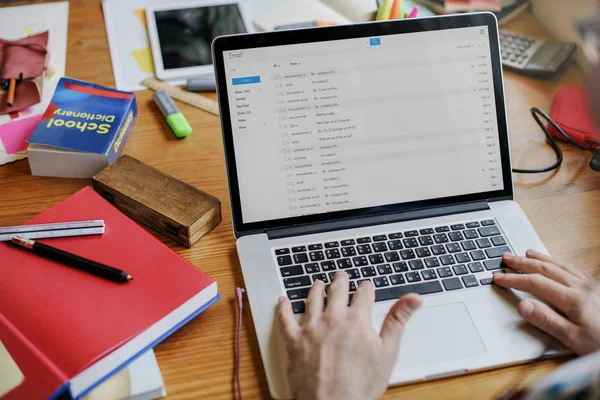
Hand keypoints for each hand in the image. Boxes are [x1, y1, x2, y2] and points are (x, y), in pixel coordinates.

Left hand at [277, 273, 421, 399]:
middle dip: (341, 281)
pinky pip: (284, 317)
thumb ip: (398, 320)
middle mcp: (332, 318)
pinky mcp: (293, 340)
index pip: (364, 293)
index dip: (367, 288)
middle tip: (341, 276)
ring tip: (317, 284)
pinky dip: (283, 307)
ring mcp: (310, 327)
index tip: (367, 286)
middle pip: (337, 290)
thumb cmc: (361, 385)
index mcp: (357, 319)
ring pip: (312, 298)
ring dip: (316, 288)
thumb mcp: (388, 352)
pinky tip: (283, 301)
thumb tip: (413, 298)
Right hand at [494, 249, 599, 354]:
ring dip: (540, 259)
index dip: (513, 279)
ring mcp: (590, 285)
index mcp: (572, 299)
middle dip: (523, 263)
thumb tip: (522, 305)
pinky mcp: (597, 288)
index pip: (535, 283)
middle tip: (505, 257)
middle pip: (545, 269)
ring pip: (559, 265)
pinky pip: (572, 269)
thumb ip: (546, 320)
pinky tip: (554, 263)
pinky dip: (557, 263)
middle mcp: (581, 287)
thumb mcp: (572, 339)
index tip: (497, 277)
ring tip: (525, 253)